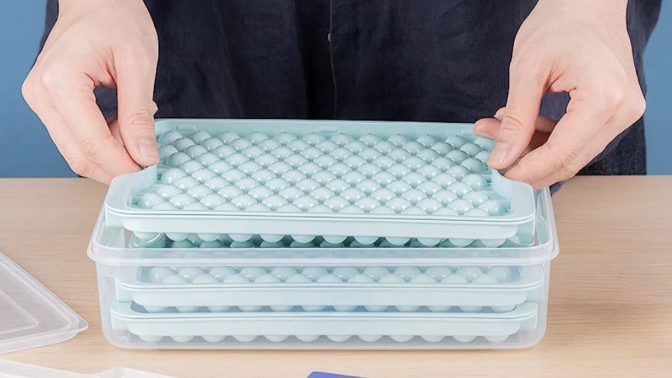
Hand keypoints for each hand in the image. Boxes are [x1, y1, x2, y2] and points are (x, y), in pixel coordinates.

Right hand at [22, 0, 158, 183]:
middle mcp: (41, 94)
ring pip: (75, 151)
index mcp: (60, 82)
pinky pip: (73, 138)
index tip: (150, 171)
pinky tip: (122, 127)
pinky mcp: (47, 103)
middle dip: (116, 168)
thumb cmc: (116, 20)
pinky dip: (101, 143)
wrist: (96, 1)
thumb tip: (145, 155)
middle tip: (149, 165)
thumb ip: (139, 114)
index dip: (123, 164)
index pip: (93, 142)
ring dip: (110, 156)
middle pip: (79, 154)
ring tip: (137, 136)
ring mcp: (40, 100)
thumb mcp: (138, 65)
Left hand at [474, 0, 644, 188]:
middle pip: (569, 160)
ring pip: (572, 153)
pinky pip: (578, 139)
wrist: (587, 3)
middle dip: (526, 161)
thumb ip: (515, 120)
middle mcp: (622, 111)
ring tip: (498, 129)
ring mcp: (623, 113)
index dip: (526, 169)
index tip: (498, 172)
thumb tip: (501, 158)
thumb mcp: (526, 71)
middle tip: (493, 153)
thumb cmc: (560, 24)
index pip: (561, 154)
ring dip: (533, 149)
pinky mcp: (615, 112)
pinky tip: (522, 124)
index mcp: (603, 98)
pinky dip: (548, 138)